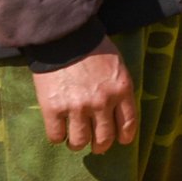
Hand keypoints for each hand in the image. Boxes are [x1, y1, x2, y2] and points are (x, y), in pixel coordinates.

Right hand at [31, 37, 137, 153]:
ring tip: (75, 139)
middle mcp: (102, 103)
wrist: (65, 35)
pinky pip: (56, 136)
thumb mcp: (117, 66)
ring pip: (80, 142)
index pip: (128, 124)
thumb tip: (116, 112)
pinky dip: (58, 137)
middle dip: (100, 145)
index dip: (124, 137)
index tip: (120, 140)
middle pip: (104, 139)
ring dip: (78, 143)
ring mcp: (77, 107)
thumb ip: (118, 89)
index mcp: (121, 90)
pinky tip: (59, 130)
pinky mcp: (53, 108)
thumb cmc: (93, 48)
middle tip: (95, 144)